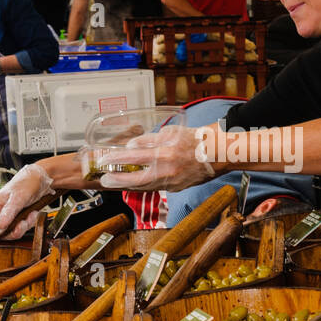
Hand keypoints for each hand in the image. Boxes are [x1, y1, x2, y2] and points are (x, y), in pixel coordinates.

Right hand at [0, 163, 52, 238]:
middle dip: (14, 230)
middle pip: (1, 231)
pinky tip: (33, 213)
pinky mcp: (19, 215)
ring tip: (30, 215)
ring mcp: (10, 214)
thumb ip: (7, 214)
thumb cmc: (28, 183)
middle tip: (23, 223)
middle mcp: (0, 210)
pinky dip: (29, 222)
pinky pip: (22, 226)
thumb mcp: (18, 198)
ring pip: (13, 230)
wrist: (42, 178)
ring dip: (24, 226)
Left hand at [98, 125, 215, 191]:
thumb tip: (131, 147)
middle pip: (135, 180)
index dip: (116, 159)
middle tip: (105, 179)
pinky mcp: (175, 188)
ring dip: (128, 185)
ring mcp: (172, 182)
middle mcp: (167, 171)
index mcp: (165, 154)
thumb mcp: (170, 133)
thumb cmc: (195, 140)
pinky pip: (155, 187)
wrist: (217, 154)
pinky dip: (142, 186)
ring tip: (115, 181)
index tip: (104, 159)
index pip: (134, 158)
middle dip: (117, 180)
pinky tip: (134, 183)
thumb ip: (149, 140)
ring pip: (144, 187)